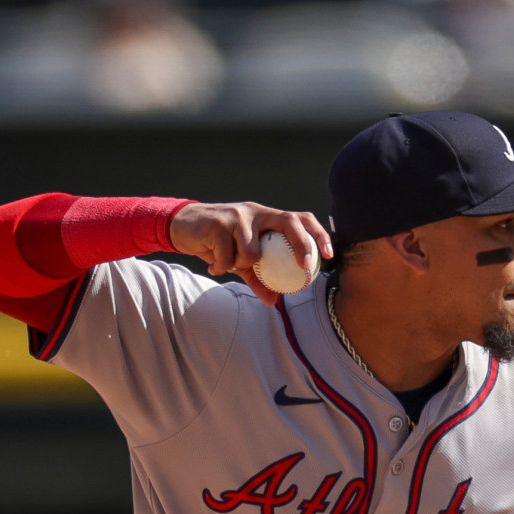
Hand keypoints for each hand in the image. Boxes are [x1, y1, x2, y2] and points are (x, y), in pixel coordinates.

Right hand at [169, 202, 334, 303]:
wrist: (184, 228)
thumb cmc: (218, 243)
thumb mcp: (240, 262)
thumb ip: (258, 279)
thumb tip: (273, 302)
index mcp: (267, 218)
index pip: (299, 219)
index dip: (317, 234)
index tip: (329, 254)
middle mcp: (257, 212)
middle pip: (288, 221)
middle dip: (301, 244)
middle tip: (304, 267)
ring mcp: (238, 216)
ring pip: (252, 251)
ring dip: (241, 265)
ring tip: (227, 263)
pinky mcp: (218, 223)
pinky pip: (228, 257)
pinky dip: (222, 266)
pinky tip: (213, 264)